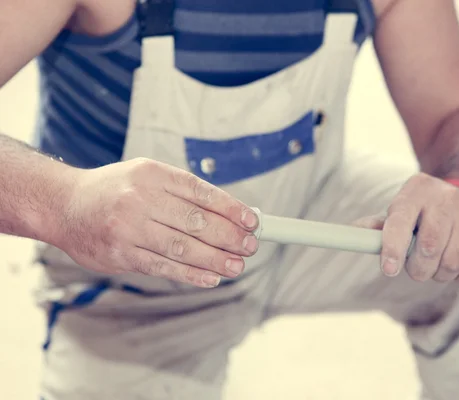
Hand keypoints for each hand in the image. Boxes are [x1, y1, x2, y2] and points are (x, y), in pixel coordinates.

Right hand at [54, 158, 258, 287]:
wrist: (64, 205)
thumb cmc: (116, 189)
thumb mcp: (147, 175)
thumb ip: (184, 193)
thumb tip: (231, 214)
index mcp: (153, 174)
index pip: (201, 192)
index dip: (231, 209)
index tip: (252, 221)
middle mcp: (140, 199)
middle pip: (196, 222)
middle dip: (229, 237)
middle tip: (251, 246)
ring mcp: (128, 228)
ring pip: (182, 248)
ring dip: (215, 259)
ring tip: (237, 266)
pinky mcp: (121, 255)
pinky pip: (163, 267)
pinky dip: (191, 274)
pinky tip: (212, 277)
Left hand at [355, 173, 458, 282]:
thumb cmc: (424, 212)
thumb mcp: (401, 210)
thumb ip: (379, 226)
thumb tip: (353, 234)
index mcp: (417, 190)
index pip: (400, 222)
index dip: (392, 249)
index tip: (388, 270)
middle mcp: (447, 197)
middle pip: (429, 249)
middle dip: (418, 269)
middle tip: (418, 268)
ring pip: (452, 263)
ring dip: (440, 274)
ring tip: (438, 263)